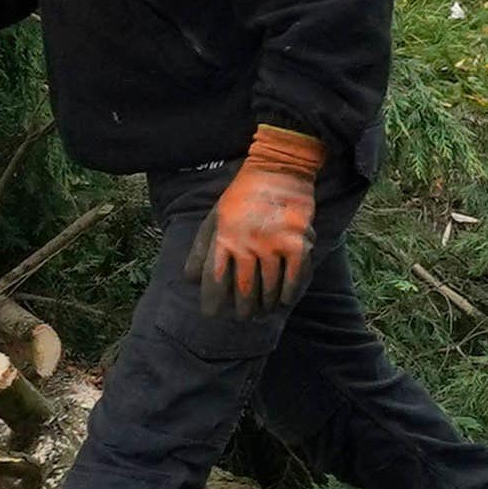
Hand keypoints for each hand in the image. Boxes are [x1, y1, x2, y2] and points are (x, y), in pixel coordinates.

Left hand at [204, 129, 326, 314]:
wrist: (278, 169)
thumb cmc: (242, 194)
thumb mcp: (214, 217)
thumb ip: (201, 248)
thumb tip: (189, 279)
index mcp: (224, 237)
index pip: (214, 280)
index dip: (212, 302)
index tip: (212, 314)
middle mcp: (248, 244)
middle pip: (243, 289)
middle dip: (241, 310)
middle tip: (241, 318)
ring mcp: (274, 244)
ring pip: (269, 287)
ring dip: (264, 305)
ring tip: (260, 314)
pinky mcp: (298, 243)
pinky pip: (294, 277)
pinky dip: (288, 293)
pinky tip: (282, 301)